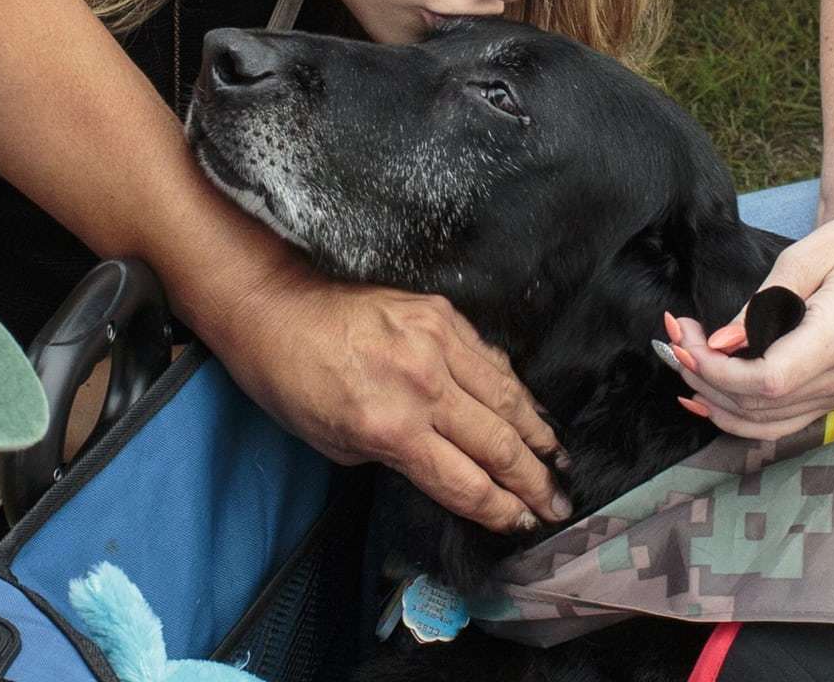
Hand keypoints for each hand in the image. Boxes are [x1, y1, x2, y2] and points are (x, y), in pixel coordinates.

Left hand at [198, 258, 569, 534]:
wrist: (274, 306)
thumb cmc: (290, 383)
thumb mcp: (334, 444)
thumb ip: (395, 458)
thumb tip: (442, 468)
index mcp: (390, 429)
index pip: (466, 483)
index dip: (501, 510)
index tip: (524, 526)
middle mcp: (422, 387)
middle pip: (498, 446)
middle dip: (534, 483)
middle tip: (559, 505)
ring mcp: (437, 343)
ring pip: (508, 397)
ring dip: (539, 435)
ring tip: (559, 461)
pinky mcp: (441, 313)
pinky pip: (491, 357)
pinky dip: (516, 388)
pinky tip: (530, 409)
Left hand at [667, 205, 833, 439]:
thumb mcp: (806, 257)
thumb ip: (760, 305)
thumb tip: (717, 344)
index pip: (766, 381)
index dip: (717, 372)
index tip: (686, 343)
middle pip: (759, 406)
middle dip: (705, 378)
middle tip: (675, 340)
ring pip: (765, 423)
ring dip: (716, 400)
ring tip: (685, 363)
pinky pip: (782, 422)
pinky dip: (740, 414)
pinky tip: (709, 394)